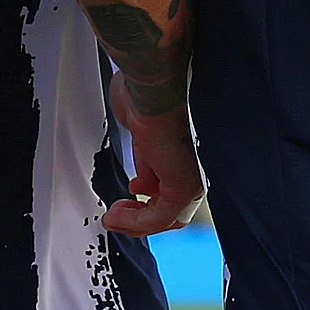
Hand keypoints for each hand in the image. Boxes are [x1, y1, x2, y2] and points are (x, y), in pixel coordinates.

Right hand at [105, 98, 204, 234]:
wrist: (152, 86)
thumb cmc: (147, 94)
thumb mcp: (143, 131)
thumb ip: (147, 156)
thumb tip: (142, 176)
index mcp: (188, 151)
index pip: (177, 184)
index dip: (153, 193)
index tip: (134, 188)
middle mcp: (196, 166)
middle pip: (175, 207)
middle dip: (143, 213)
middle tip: (119, 211)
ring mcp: (192, 177)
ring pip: (168, 218)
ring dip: (136, 222)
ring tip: (114, 217)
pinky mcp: (183, 187)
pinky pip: (158, 218)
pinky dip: (134, 223)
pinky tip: (115, 217)